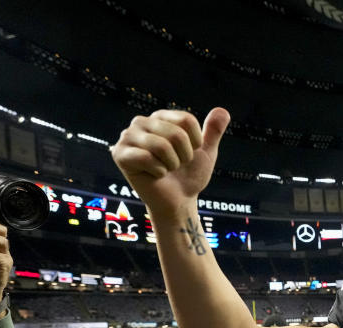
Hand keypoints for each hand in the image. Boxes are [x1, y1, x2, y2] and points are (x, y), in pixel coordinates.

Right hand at [111, 108, 230, 221]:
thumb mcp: (206, 152)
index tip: (189, 154)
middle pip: (176, 133)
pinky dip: (158, 171)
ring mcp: (128, 137)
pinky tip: (155, 175)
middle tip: (177, 165)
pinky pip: (146, 158)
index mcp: (161, 117)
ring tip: (166, 169)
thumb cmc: (189, 175)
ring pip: (162, 146)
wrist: (178, 201)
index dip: (195, 142)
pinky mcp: (120, 154)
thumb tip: (223, 111)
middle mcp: (142, 122)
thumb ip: (213, 131)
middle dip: (184, 156)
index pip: (187, 120)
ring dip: (171, 164)